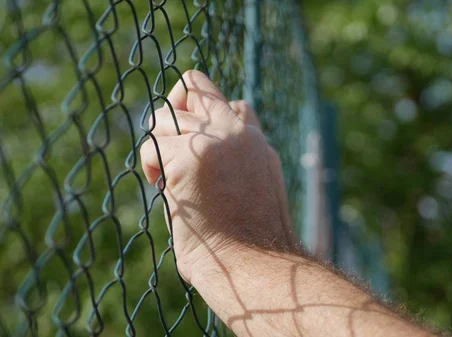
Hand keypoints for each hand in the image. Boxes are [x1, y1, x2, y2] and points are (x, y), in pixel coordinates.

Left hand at [140, 70, 294, 281]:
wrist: (251, 265)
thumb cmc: (247, 239)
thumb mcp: (256, 187)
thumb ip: (238, 155)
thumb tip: (214, 139)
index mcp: (257, 142)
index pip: (231, 102)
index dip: (204, 114)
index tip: (195, 145)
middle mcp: (240, 133)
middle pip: (192, 86)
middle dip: (172, 112)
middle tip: (168, 147)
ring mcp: (217, 141)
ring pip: (164, 116)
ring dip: (158, 145)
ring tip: (166, 177)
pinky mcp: (191, 158)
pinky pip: (152, 148)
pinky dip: (151, 169)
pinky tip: (165, 190)